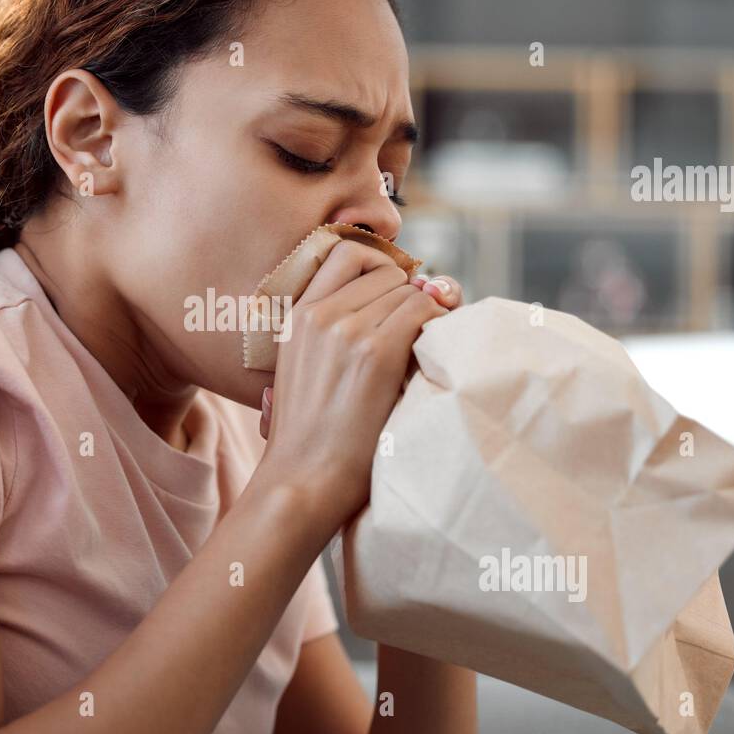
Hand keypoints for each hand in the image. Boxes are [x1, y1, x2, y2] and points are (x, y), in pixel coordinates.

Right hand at [253, 245, 461, 536]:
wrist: (302, 479)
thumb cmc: (310, 438)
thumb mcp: (304, 371)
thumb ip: (333, 331)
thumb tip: (400, 293)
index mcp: (296, 315)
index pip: (347, 253)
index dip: (379, 272)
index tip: (390, 301)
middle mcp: (318, 314)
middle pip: (385, 271)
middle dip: (406, 296)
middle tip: (413, 332)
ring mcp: (346, 330)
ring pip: (408, 290)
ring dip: (423, 315)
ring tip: (419, 351)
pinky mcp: (376, 352)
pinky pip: (423, 311)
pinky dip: (436, 326)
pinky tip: (430, 355)